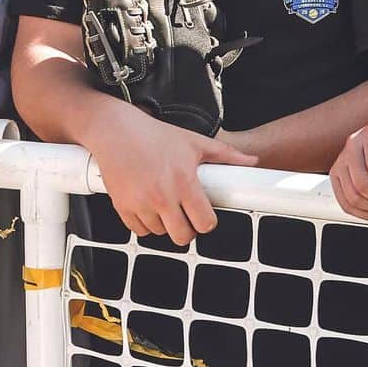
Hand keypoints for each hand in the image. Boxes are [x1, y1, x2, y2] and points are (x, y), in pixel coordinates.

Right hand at [87, 101, 257, 244]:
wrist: (116, 130)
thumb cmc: (154, 135)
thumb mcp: (193, 142)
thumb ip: (225, 155)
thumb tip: (251, 161)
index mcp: (183, 182)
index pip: (204, 223)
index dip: (207, 222)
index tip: (204, 215)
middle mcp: (162, 196)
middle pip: (182, 237)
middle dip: (187, 228)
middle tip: (185, 214)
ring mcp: (140, 204)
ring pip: (160, 234)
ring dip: (164, 224)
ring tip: (164, 203)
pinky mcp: (122, 207)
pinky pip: (139, 230)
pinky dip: (145, 223)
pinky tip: (147, 204)